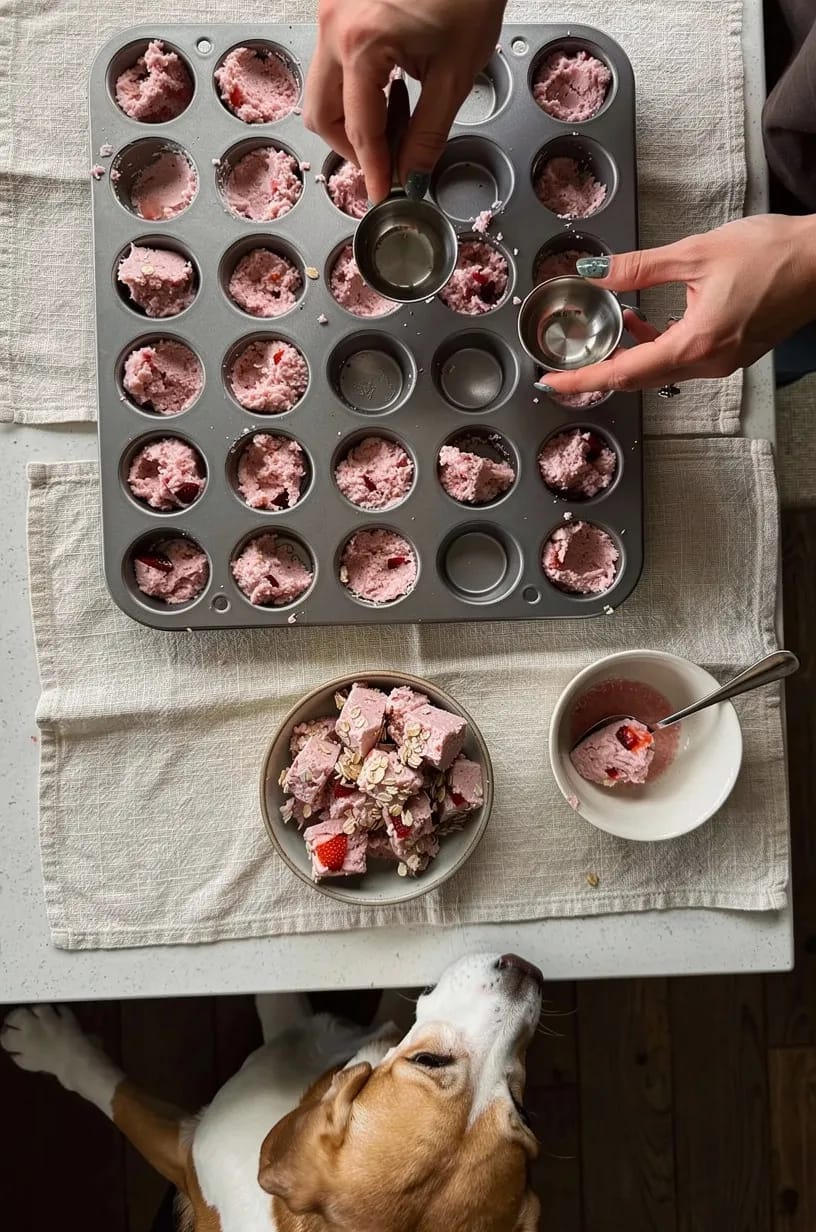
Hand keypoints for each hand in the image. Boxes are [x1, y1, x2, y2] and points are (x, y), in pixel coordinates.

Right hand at [304, 0, 506, 203]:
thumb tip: (412, 174)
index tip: (383, 195)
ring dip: (355, 115)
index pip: (358, 131)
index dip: (374, 170)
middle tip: (392, 157)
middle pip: (320, 114)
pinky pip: (333, 60)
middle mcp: (334, 25)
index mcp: (362, 42)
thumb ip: (429, 132)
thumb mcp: (457, 71)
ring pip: (322, 88)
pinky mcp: (338, 3)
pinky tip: (395, 81)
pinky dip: (358, 85)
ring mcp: (330, 9)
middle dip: (353, 147)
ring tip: (402, 112)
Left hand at [538, 214, 815, 395]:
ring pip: (659, 369)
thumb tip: (594, 272)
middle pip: (638, 378)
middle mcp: (708, 363)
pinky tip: (642, 319)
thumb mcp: (697, 252)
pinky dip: (655, 344)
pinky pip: (681, 359)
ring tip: (604, 327)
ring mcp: (722, 362)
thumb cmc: (774, 253)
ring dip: (628, 353)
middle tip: (565, 364)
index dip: (583, 379)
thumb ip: (639, 267)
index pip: (624, 372)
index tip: (552, 382)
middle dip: (599, 370)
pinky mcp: (731, 352)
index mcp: (696, 344)